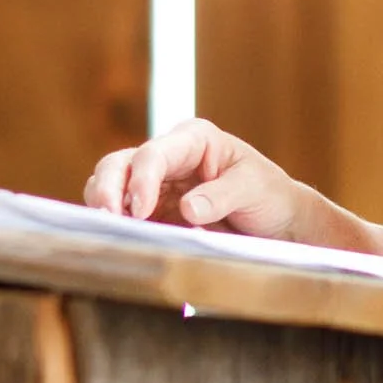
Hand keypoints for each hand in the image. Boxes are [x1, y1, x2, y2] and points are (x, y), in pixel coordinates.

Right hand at [85, 118, 305, 238]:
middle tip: (108, 218)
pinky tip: (122, 242)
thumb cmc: (269, 194)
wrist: (278, 220)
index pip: (154, 153)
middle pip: (119, 164)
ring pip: (111, 188)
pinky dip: (118, 228)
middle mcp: (168, 158)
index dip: (141, 179)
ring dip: (104, 208)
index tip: (140, 209)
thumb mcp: (255, 188)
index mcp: (193, 140)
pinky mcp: (154, 214)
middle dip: (106, 188)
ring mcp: (156, 186)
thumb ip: (223, 195)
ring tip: (110, 233)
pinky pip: (124, 217)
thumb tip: (188, 208)